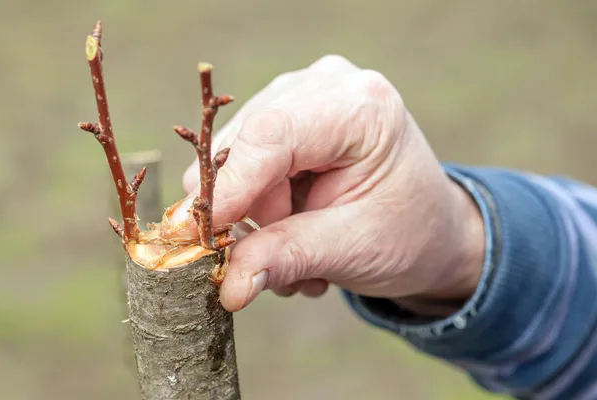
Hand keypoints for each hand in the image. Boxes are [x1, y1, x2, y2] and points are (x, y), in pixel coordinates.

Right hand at [178, 55, 484, 312]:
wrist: (428, 228)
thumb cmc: (407, 234)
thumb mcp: (352, 250)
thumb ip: (287, 259)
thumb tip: (229, 286)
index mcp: (361, 107)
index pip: (272, 133)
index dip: (231, 186)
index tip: (204, 236)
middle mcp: (326, 85)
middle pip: (245, 145)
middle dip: (253, 214)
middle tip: (285, 262)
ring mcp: (302, 94)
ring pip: (235, 158)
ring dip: (259, 219)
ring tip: (304, 251)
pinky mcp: (285, 114)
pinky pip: (242, 162)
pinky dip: (260, 207)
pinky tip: (297, 228)